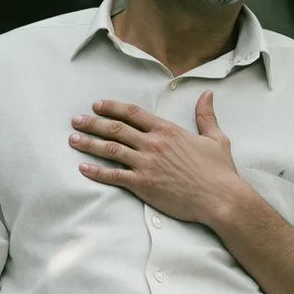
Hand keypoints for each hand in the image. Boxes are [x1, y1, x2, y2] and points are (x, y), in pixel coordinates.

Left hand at [70, 91, 249, 225]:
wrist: (220, 198)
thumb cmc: (219, 171)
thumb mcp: (216, 138)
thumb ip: (206, 116)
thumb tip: (207, 95)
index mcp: (167, 130)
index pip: (133, 113)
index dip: (112, 107)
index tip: (96, 105)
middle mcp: (153, 144)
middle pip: (116, 129)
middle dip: (93, 123)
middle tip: (76, 120)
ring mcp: (147, 164)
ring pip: (111, 149)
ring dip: (89, 144)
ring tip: (73, 139)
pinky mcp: (143, 185)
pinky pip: (114, 176)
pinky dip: (97, 171)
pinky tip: (83, 168)